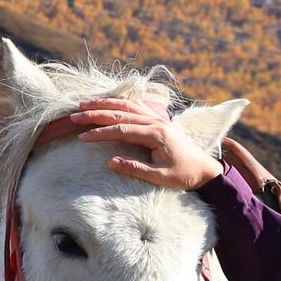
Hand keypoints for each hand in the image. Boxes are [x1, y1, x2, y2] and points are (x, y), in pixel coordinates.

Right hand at [70, 97, 222, 190]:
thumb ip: (136, 169)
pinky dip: (119, 102)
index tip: (82, 137)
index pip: (122, 130)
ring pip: (127, 105)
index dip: (100, 133)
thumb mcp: (161, 177)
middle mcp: (157, 122)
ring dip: (104, 103)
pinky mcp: (159, 120)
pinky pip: (136, 106)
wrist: (205, 169)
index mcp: (156, 135)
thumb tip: (110, 162)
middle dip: (96, 114)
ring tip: (84, 103)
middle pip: (121, 113)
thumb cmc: (185, 175)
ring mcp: (158, 118)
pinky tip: (107, 102)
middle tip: (74, 116)